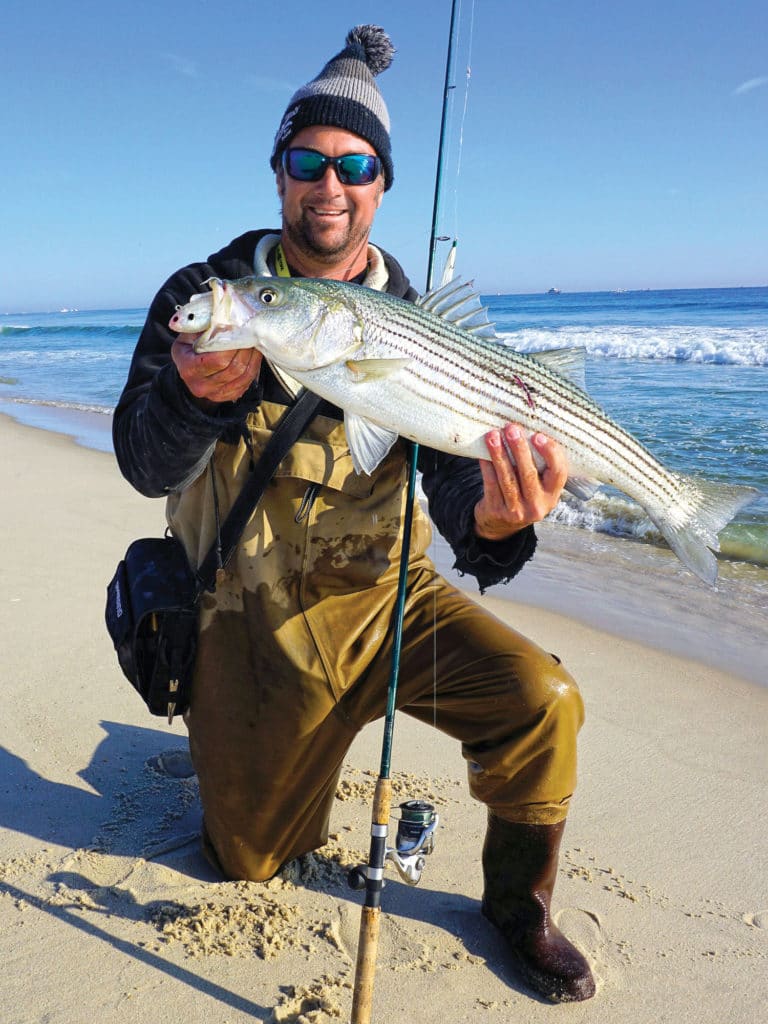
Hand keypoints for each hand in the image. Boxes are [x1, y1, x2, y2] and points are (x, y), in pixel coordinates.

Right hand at [171, 336, 261, 403]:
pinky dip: (254, 366)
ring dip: (252, 357)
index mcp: (188, 369)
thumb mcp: (189, 335)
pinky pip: (247, 381)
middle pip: (233, 368)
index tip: (239, 331)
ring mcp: (215, 394)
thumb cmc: (189, 347)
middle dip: (245, 349)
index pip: (218, 360)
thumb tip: (225, 317)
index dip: (232, 345)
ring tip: (254, 342)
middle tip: (252, 334)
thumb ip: (204, 327)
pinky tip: (254, 354)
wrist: (189, 369)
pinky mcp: (228, 396)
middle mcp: (200, 385)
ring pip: (243, 375)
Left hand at [474, 423, 567, 540]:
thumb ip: (539, 465)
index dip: (550, 453)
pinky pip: (490, 484)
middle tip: (512, 428)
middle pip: (529, 474)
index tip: (538, 436)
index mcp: (552, 495)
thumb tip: (527, 429)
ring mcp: (516, 511)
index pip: (558, 473)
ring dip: (499, 454)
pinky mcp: (496, 510)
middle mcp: (537, 505)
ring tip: (493, 435)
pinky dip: (486, 466)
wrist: (501, 524)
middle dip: (519, 449)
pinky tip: (483, 453)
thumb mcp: (538, 486)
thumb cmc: (523, 494)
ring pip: (507, 479)